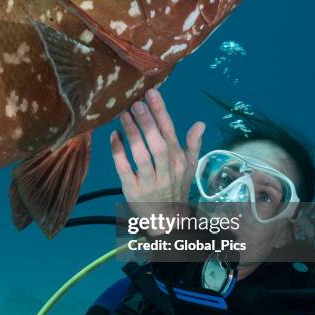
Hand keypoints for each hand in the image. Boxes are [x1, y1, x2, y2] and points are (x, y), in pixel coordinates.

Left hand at [110, 88, 204, 232]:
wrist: (167, 221)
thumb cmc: (177, 188)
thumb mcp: (189, 167)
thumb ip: (193, 144)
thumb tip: (200, 123)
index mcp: (179, 160)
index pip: (171, 132)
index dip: (161, 112)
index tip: (152, 93)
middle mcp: (166, 171)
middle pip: (158, 144)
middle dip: (147, 123)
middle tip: (136, 103)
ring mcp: (150, 182)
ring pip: (141, 156)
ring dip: (132, 134)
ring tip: (123, 115)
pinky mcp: (133, 191)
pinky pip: (125, 170)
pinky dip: (118, 153)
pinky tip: (114, 136)